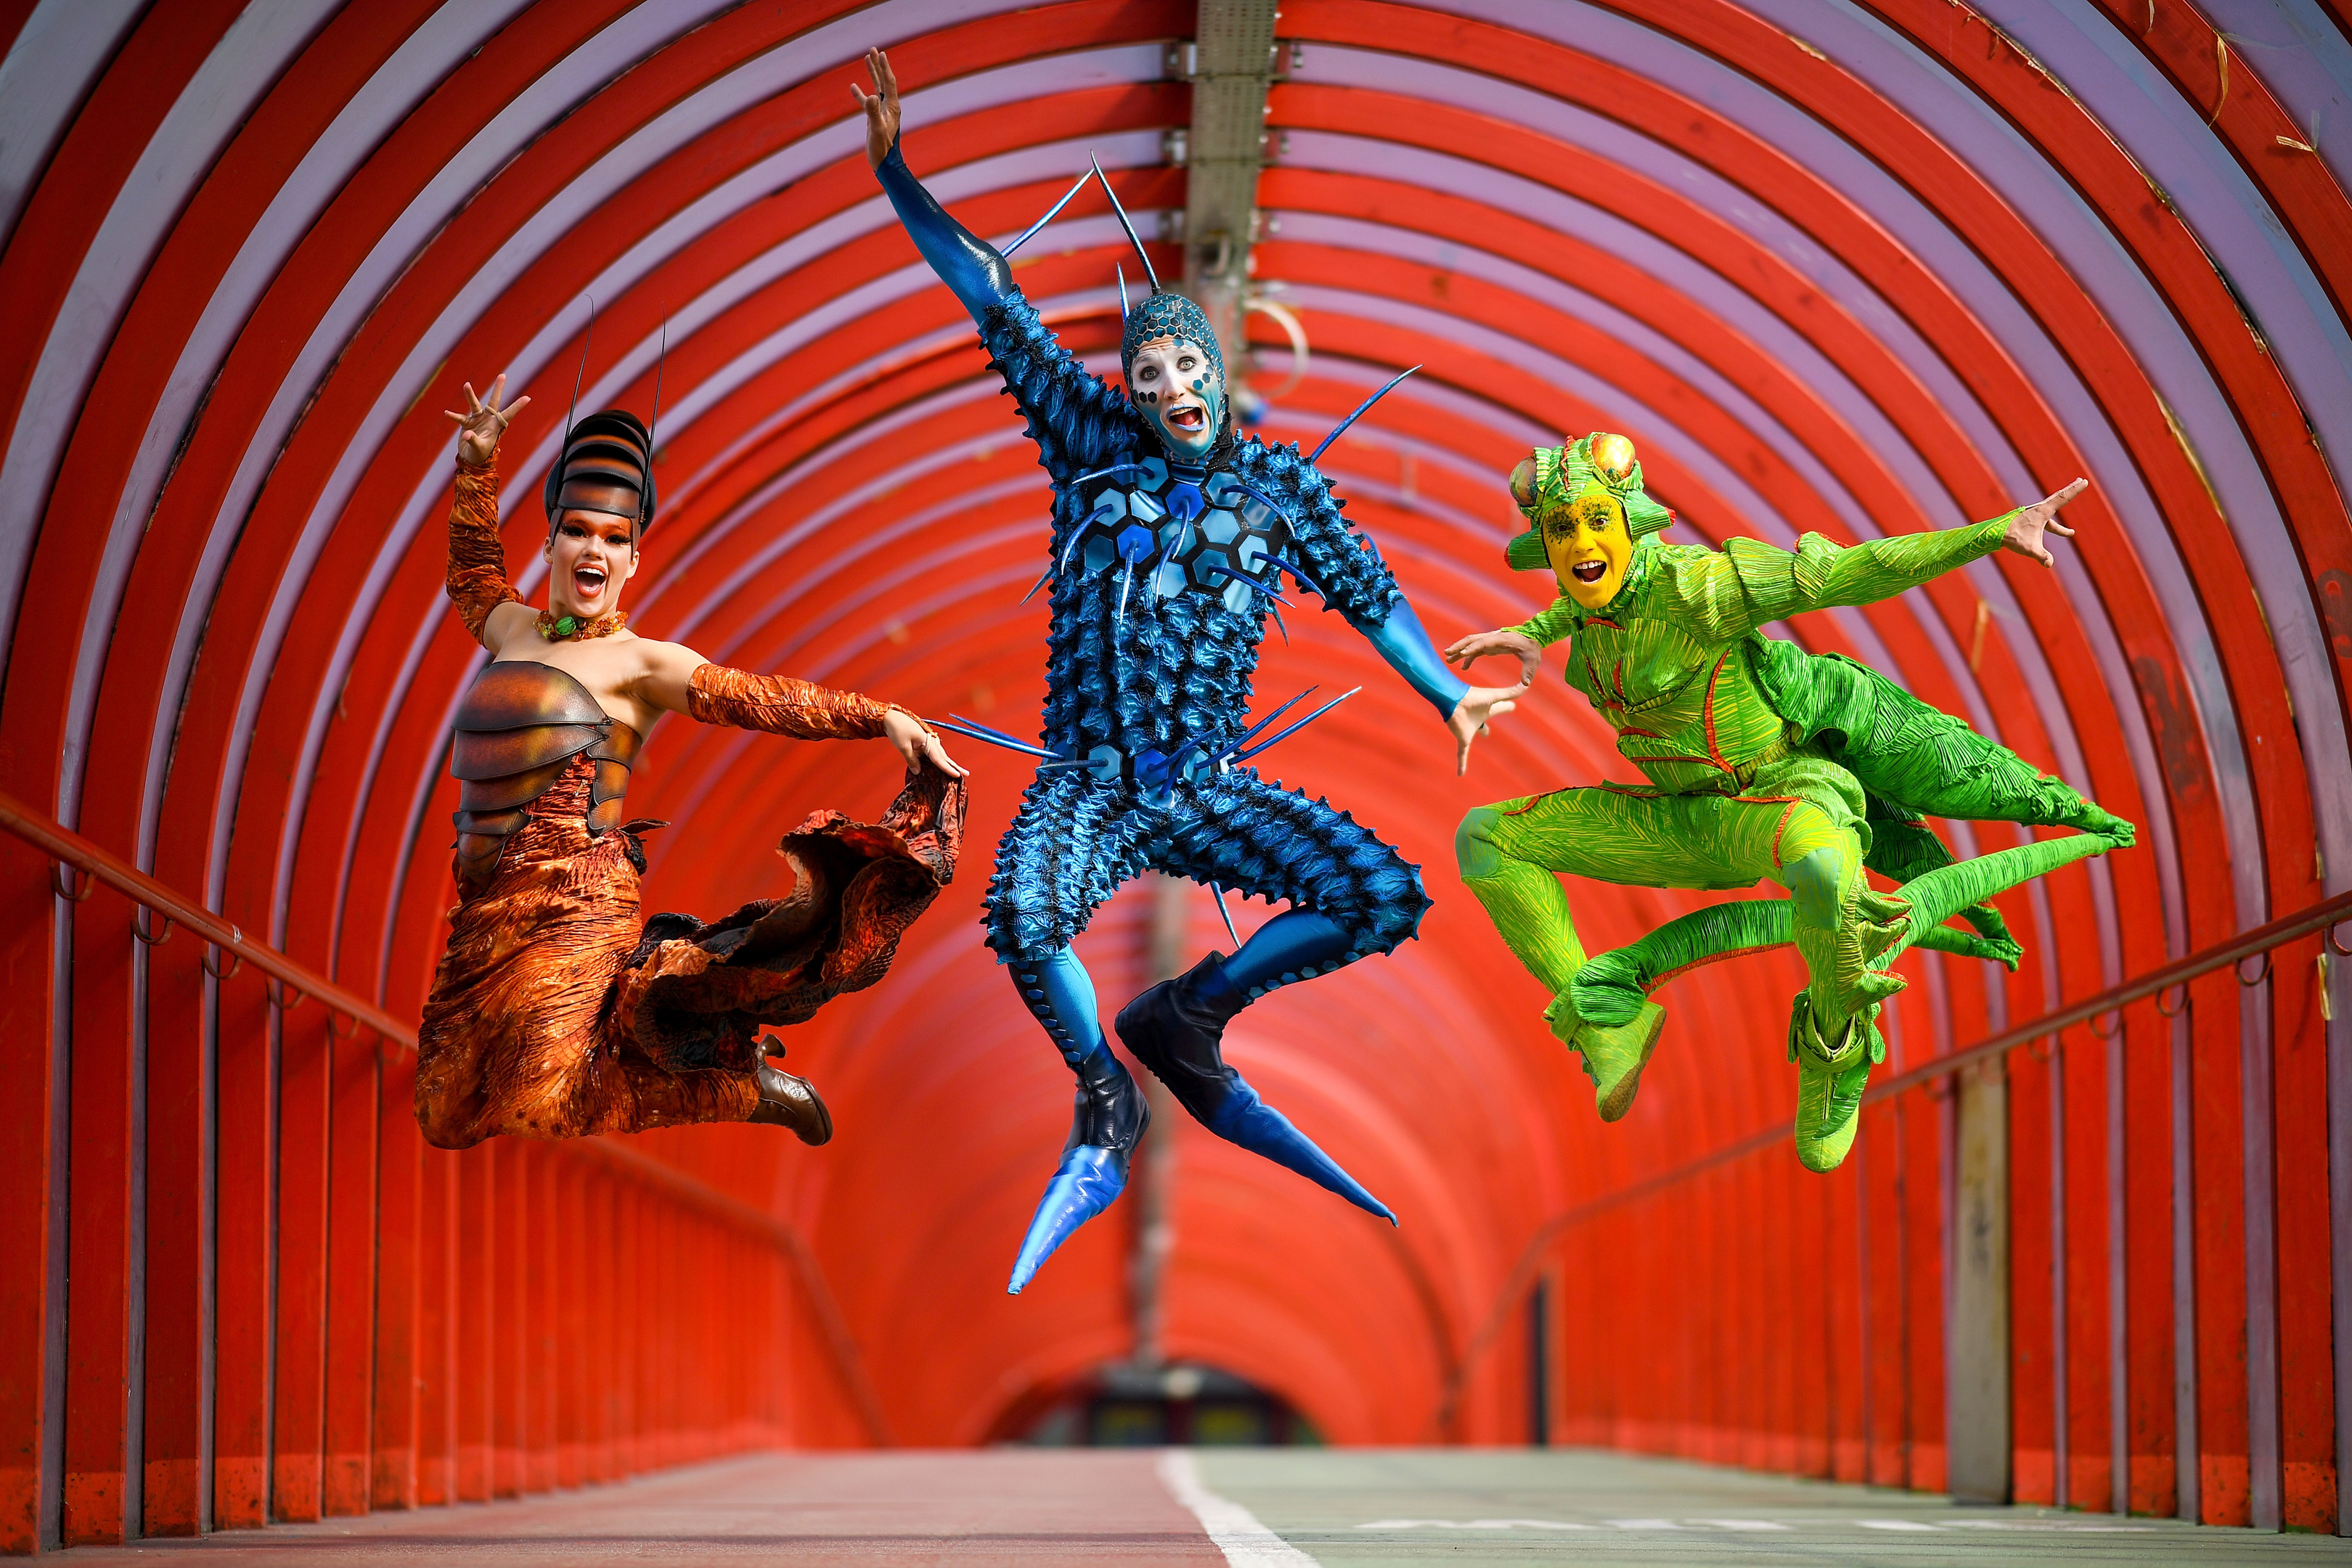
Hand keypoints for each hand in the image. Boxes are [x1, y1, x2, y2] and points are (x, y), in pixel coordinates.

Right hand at [443, 373, 529, 467]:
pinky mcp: (467, 423)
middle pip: (494, 401)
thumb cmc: (480, 454)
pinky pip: (460, 418)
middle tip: (503, 375)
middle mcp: (488, 419)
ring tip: (467, 385)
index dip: (517, 406)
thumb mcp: (479, 448)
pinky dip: (454, 416)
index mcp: (496, 425)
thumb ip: (474, 440)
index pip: (509, 414)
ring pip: (475, 404)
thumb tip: (467, 435)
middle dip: (498, 389)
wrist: (472, 458)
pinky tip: (447, 413)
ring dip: (470, 395)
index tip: (528, 398)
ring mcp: (478, 419)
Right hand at [850, 47, 900, 169]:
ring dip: (872, 73)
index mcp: (893, 106)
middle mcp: (890, 106)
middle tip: (873, 50)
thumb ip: (873, 112)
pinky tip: (853, 86)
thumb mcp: (877, 128)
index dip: (884, 67)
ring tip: (866, 59)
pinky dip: (861, 93)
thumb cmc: (882, 148)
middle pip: (884, 80)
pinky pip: (867, 102)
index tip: (880, 53)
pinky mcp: (875, 118)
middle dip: (878, 65)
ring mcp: (882, 111)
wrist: (883, 163)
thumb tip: (871, 96)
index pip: (889, 82)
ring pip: (877, 87)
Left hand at [883, 708, 965, 776]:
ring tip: (958, 772)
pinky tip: (943, 767)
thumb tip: (918, 772)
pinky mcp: (925, 742)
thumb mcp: (903, 746)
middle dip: (955, 766)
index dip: (948, 768)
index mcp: (928, 741)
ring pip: (941, 755)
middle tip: (966, 774)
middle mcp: (931, 740)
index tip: (957, 775)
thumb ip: (911, 760)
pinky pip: (934, 754)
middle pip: (944, 757)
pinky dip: (939, 761)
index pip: (939, 758)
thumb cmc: (897, 730)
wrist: (892, 717)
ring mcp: (929, 741)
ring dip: (949, 764)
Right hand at [1444, 628, 1542, 687]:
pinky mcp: (1489, 646)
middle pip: (1471, 640)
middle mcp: (1492, 638)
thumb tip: (1525, 683)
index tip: (1462, 653)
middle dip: (1458, 646)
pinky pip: (1475, 651)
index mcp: (1501, 639)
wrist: (1532, 639)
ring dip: (1459, 650)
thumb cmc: (1532, 649)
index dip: (1473, 647)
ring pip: (1470, 644)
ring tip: (1448, 659)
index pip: (1484, 642)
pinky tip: (1463, 667)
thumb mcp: (1532, 660)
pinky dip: (1467, 657)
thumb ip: (1528, 671)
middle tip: (1447, 653)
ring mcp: (1490, 641)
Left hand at [1447, 681, 1528, 777]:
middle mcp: (1479, 718)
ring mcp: (1470, 728)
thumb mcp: (1494, 696)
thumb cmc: (1473, 697)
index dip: (1506, 706)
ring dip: (1479, 732)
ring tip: (1483, 735)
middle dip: (1490, 718)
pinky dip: (1461, 764)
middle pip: (1487, 720)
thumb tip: (1526, 684)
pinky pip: (1462, 753)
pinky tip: (1460, 775)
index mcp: (1487, 708)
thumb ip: (1510, 693)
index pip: (1500, 707)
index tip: (1512, 706)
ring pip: (1475, 732)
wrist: (1453, 700)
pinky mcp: (1462, 738)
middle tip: (1492, 724)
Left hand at [1999, 477, 2085, 566]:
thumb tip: (2049, 564)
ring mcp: (2034, 515)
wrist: (1995, 533)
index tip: (2084, 481)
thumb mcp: (2029, 549)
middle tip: (2082, 480)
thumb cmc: (2012, 538)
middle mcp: (2039, 510)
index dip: (2075, 490)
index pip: (2063, 498)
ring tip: (2071, 532)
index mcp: (2042, 512)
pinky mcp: (2030, 521)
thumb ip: (2041, 556)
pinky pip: (2048, 522)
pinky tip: (2065, 533)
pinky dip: (2056, 527)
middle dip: (2071, 490)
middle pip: (2059, 497)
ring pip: (2053, 511)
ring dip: (2063, 520)